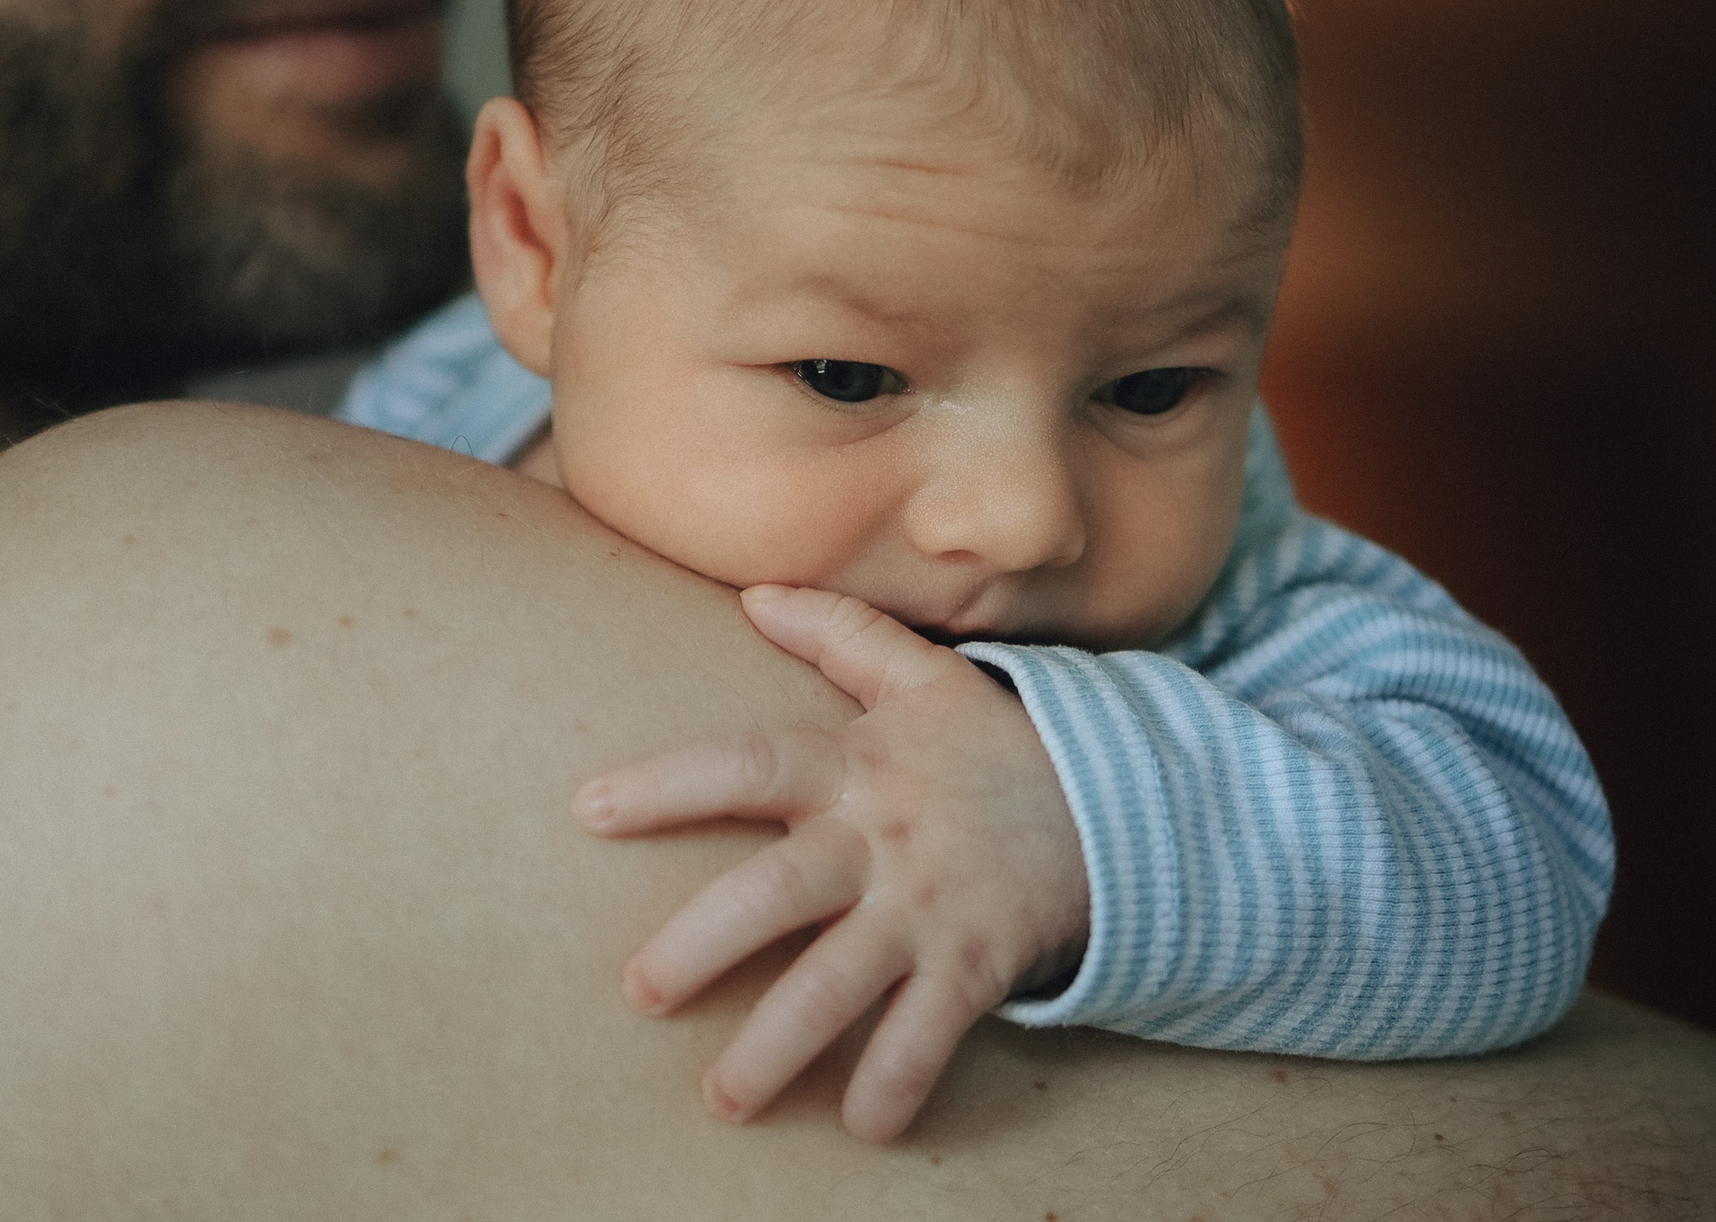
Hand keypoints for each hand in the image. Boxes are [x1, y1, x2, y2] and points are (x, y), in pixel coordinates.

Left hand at [572, 585, 1089, 1141]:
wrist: (1127, 800)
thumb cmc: (999, 744)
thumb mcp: (924, 676)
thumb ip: (839, 633)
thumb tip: (754, 593)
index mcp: (855, 765)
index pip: (748, 765)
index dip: (668, 784)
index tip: (588, 809)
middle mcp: (880, 838)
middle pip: (778, 890)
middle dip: (703, 943)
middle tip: (639, 993)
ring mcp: (928, 905)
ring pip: (841, 981)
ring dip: (779, 1044)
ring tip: (723, 1098)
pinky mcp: (977, 962)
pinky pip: (930, 1031)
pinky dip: (897, 1080)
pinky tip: (859, 1123)